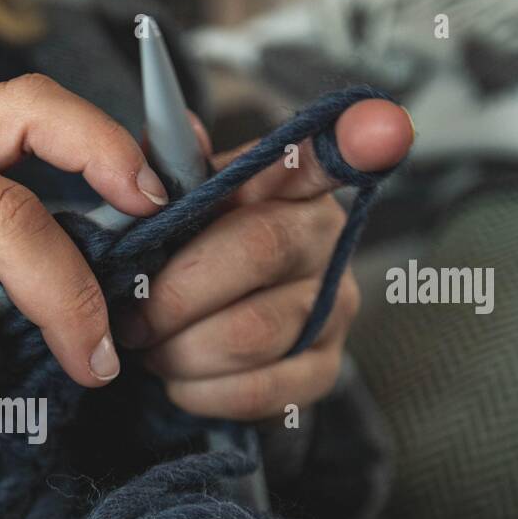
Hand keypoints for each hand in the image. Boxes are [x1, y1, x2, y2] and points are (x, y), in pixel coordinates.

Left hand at [117, 99, 413, 419]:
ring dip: (178, 349)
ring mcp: (333, 307)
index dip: (356, 139)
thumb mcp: (174, 207)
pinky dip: (200, 391)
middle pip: (257, 250)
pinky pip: (258, 390)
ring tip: (149, 348)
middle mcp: (325, 238)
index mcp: (287, 183)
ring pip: (250, 332)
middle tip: (132, 315)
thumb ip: (168, 170)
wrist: (202, 333)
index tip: (385, 127)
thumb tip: (163, 137)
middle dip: (174, 294)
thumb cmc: (189, 256)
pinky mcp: (322, 370)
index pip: (325, 154)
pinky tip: (179, 381)